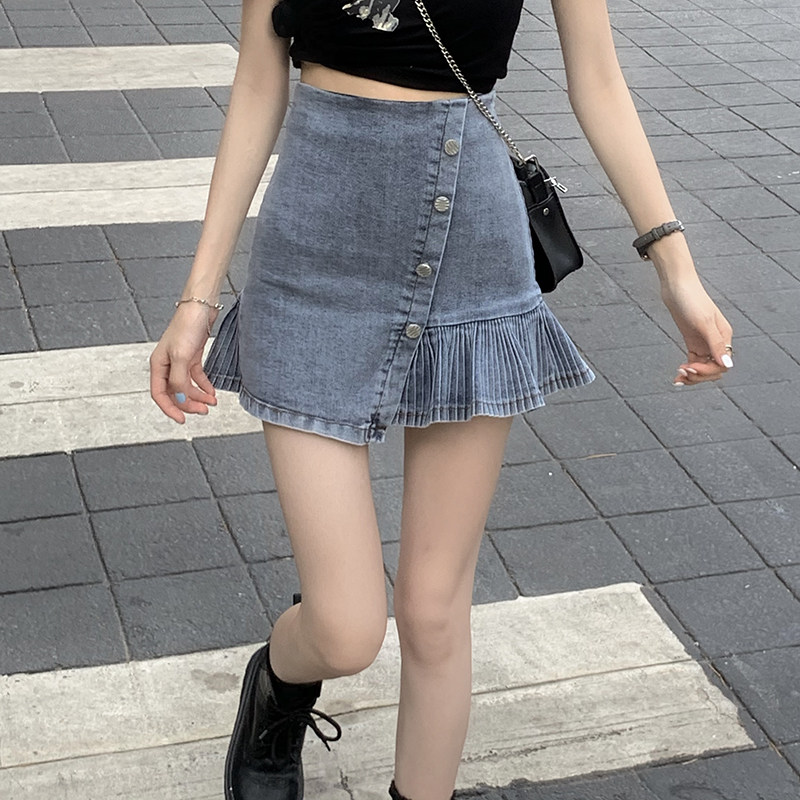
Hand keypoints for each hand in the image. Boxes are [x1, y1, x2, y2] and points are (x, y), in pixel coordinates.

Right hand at [149, 302, 218, 422]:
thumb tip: (180, 399)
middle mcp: (167, 365)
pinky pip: (196, 377)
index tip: (182, 420)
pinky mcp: (192, 357)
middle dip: (189, 404)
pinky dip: (204, 386)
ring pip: (186, 387)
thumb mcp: (181, 356)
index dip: (170, 409)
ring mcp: (180, 361)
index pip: (159, 394)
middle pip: (175, 393)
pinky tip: (212, 392)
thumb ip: (179, 380)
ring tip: (211, 402)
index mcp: (158, 365)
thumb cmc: (187, 325)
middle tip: (204, 411)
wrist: (201, 307)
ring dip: (198, 396)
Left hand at [659, 275, 733, 385]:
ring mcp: (704, 341)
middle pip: (713, 369)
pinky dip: (687, 369)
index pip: (721, 365)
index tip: (690, 367)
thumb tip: (727, 364)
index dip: (707, 371)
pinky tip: (678, 373)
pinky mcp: (692, 340)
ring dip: (692, 375)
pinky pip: (694, 360)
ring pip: (703, 367)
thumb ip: (715, 344)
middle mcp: (716, 340)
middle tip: (681, 373)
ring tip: (677, 377)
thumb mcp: (704, 322)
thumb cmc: (691, 300)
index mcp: (724, 336)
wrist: (676, 286)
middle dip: (699, 375)